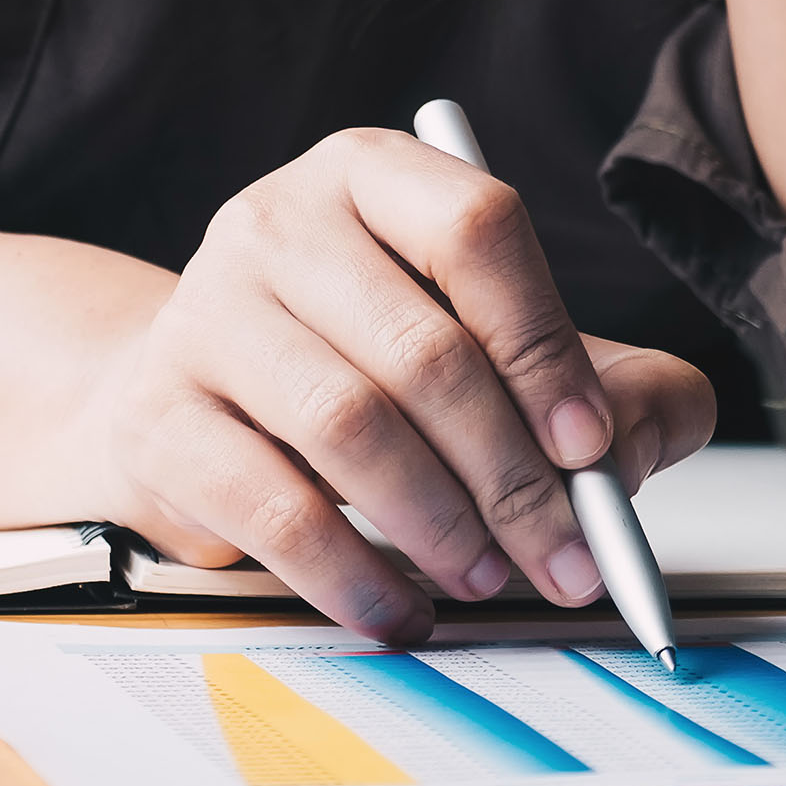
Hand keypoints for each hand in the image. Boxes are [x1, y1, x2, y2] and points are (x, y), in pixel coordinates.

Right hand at [74, 128, 719, 642]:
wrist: (190, 403)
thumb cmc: (365, 370)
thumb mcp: (499, 355)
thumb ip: (611, 388)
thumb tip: (625, 451)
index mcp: (370, 175)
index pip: (474, 227)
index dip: (544, 344)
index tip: (591, 447)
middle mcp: (277, 221)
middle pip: (420, 347)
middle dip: (513, 475)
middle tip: (567, 558)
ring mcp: (205, 312)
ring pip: (348, 426)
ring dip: (441, 525)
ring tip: (487, 577)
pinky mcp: (160, 414)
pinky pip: (271, 507)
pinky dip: (354, 576)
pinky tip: (401, 610)